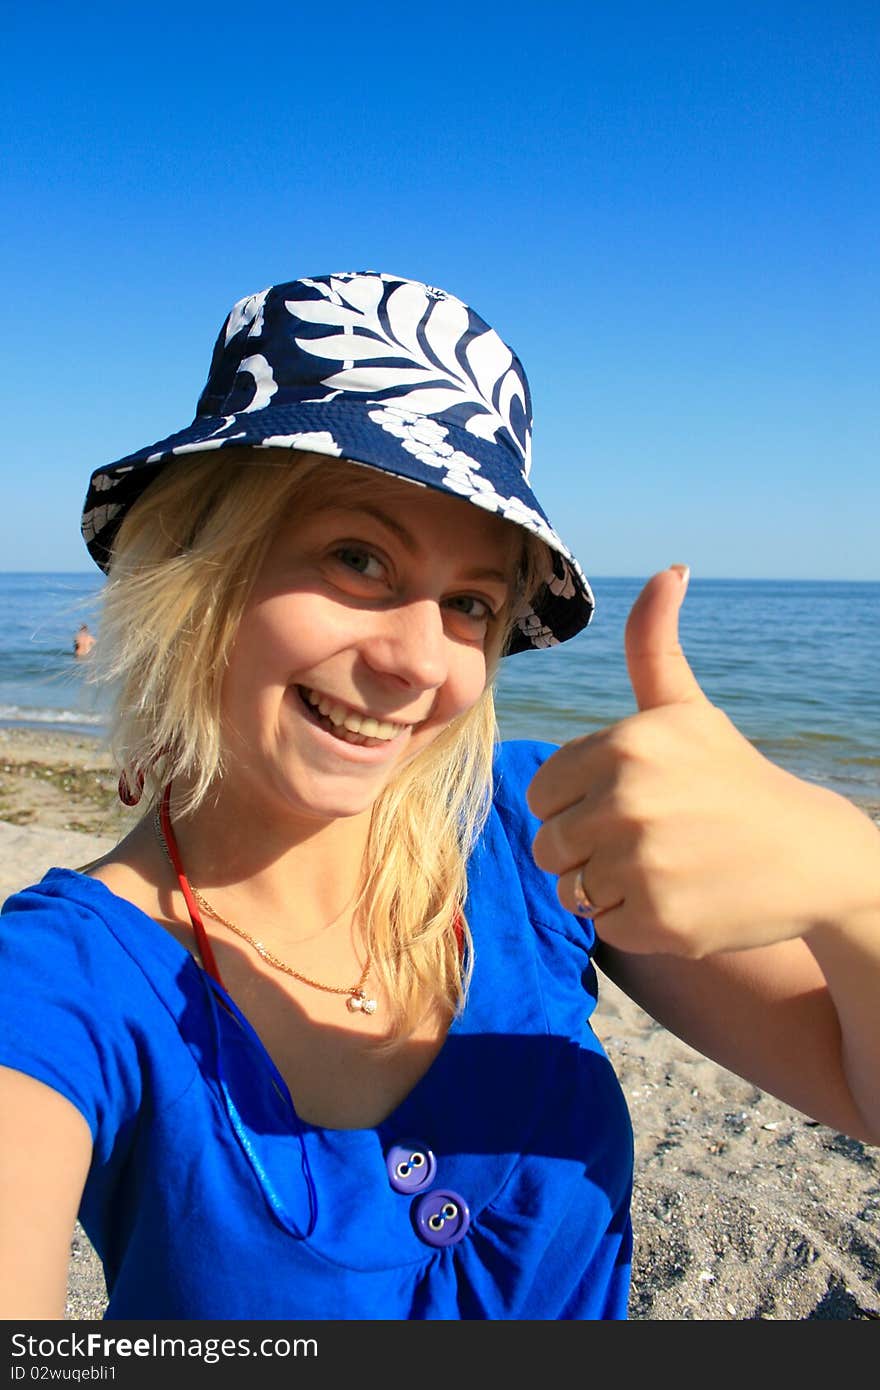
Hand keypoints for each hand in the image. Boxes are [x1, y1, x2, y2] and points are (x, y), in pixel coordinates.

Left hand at [526, 566, 861, 957]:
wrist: (807, 854)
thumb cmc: (731, 777)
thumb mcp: (686, 709)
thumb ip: (653, 646)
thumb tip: (669, 568)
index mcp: (625, 744)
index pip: (541, 793)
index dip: (575, 803)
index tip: (624, 802)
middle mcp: (628, 799)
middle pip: (549, 844)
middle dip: (587, 848)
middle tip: (648, 839)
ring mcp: (643, 862)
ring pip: (571, 888)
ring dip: (607, 886)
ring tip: (662, 867)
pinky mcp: (658, 918)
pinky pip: (603, 924)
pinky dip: (635, 920)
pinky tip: (679, 897)